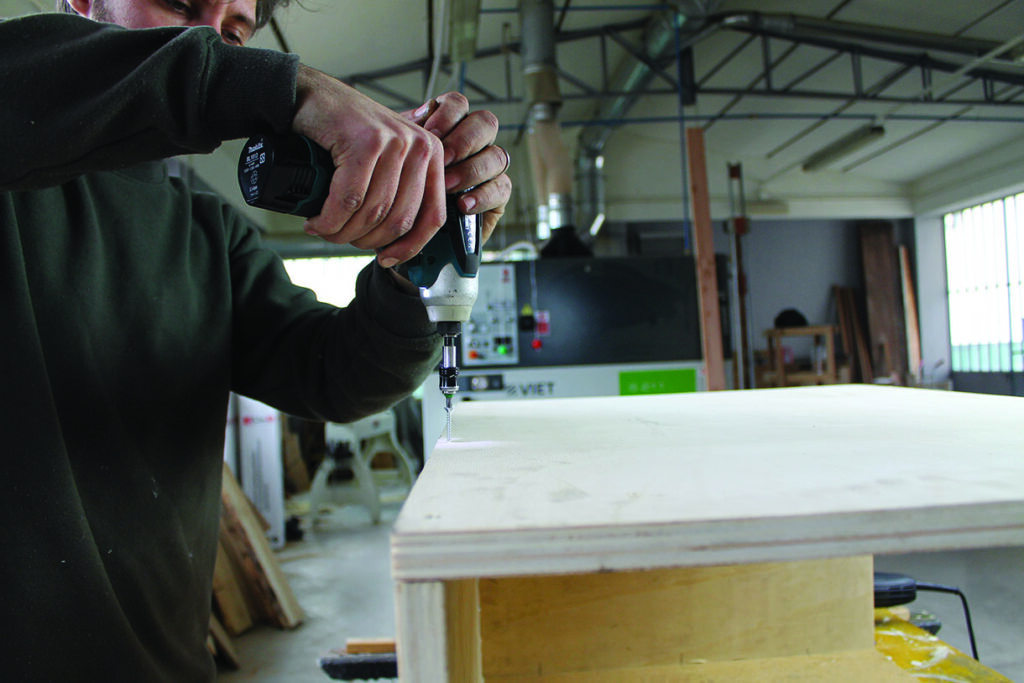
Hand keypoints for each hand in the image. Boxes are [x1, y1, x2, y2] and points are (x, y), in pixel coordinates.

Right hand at [292, 65, 446, 267]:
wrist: (311, 95)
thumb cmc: (346, 132)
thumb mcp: (386, 161)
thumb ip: (400, 191)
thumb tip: (399, 245)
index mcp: (432, 155)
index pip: (432, 216)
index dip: (410, 248)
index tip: (386, 261)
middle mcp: (420, 146)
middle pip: (399, 220)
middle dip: (366, 241)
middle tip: (340, 238)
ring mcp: (394, 142)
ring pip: (372, 212)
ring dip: (342, 232)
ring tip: (324, 230)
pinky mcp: (364, 141)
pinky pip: (349, 199)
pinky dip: (329, 219)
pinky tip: (317, 221)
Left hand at [402, 92, 510, 245]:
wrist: (408, 229)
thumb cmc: (402, 190)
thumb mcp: (397, 160)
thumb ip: (408, 137)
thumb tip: (418, 116)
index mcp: (449, 126)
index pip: (459, 105)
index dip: (449, 114)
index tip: (430, 132)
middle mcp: (473, 143)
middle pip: (486, 124)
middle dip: (465, 140)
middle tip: (444, 159)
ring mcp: (488, 168)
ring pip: (497, 156)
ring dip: (472, 170)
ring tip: (448, 186)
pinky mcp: (497, 195)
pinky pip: (502, 188)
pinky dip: (483, 196)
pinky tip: (464, 205)